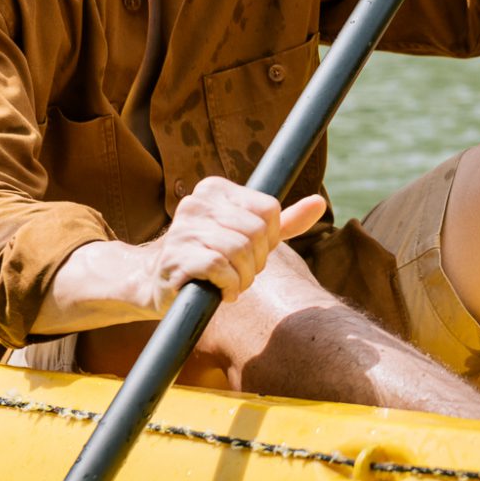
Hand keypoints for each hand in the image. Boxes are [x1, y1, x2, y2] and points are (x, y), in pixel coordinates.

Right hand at [138, 177, 325, 314]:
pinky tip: (222, 291)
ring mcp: (183, 229)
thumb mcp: (248, 234)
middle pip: (257, 231)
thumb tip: (320, 203)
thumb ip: (283, 221)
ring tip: (233, 283)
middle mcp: (196, 202)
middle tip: (243, 272)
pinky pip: (220, 267)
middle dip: (257, 260)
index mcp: (215, 189)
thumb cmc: (211, 255)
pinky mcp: (175, 257)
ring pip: (240, 250)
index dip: (270, 238)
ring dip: (244, 277)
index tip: (255, 251)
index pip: (269, 209)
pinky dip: (229, 285)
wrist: (159, 281)